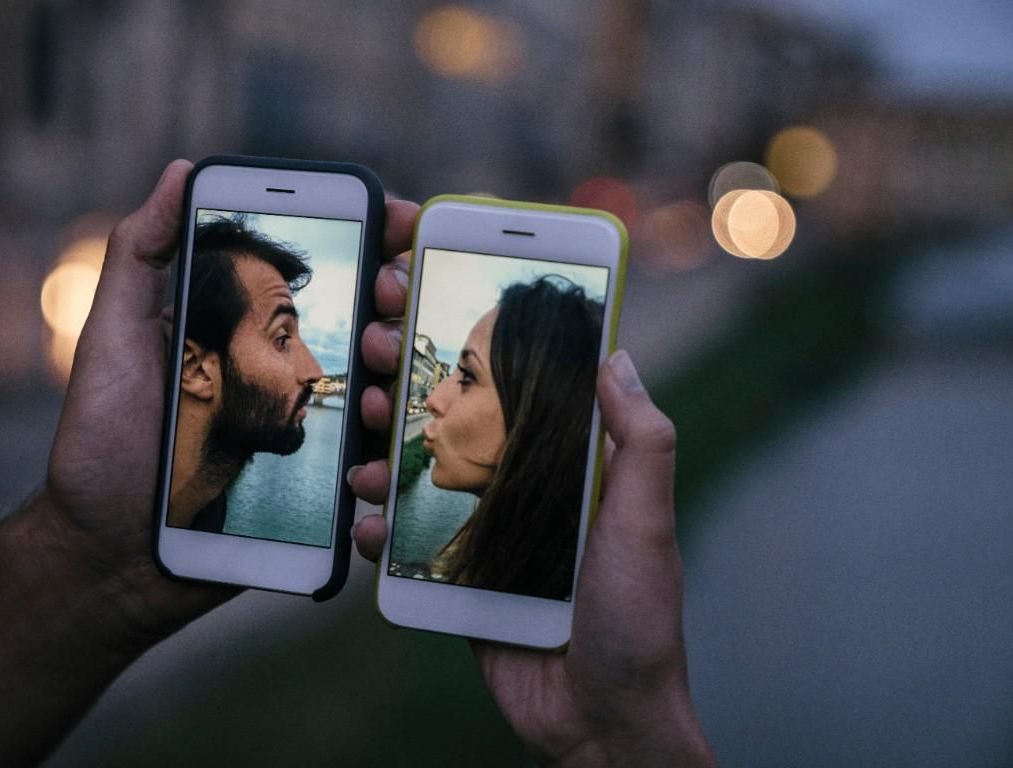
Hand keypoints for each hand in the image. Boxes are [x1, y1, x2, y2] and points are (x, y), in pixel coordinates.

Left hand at [40, 165, 421, 642]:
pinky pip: (373, 479)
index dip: (377, 241)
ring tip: (374, 392)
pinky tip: (361, 478)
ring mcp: (311, 436)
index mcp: (253, 331)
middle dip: (397, 306)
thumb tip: (181, 170)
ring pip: (387, 399)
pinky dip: (383, 475)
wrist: (107, 552)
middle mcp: (291, 375)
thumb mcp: (115, 335)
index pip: (330, 273)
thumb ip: (143, 253)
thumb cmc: (105, 439)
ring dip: (398, 383)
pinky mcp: (320, 496)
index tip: (405, 221)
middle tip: (388, 304)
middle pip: (374, 328)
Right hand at [349, 347, 714, 765]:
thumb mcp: (646, 526)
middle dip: (416, 376)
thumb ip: (640, 446)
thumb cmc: (637, 623)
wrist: (598, 724)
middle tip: (379, 344)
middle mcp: (526, 489)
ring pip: (424, 471)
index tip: (440, 288)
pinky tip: (369, 520)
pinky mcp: (454, 579)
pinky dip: (381, 528)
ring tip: (365, 429)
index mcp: (573, 466)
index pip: (526, 386)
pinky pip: (407, 543)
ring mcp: (486, 533)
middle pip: (463, 417)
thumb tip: (617, 357)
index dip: (485, 339)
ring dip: (386, 444)